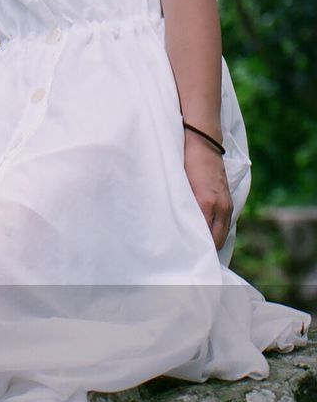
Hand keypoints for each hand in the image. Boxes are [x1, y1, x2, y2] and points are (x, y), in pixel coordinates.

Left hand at [183, 134, 231, 249]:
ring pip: (221, 233)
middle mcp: (220, 207)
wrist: (201, 140)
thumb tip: (173, 230)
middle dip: (204, 252)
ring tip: (195, 252)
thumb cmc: (184, 162)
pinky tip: (204, 237)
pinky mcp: (227, 200)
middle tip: (186, 260)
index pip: (205, 239)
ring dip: (211, 243)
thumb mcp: (178, 187)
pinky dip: (216, 232)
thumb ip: (179, 208)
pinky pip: (224, 224)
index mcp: (206, 205)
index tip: (182, 261)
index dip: (195, 252)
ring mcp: (226, 204)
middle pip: (215, 241)